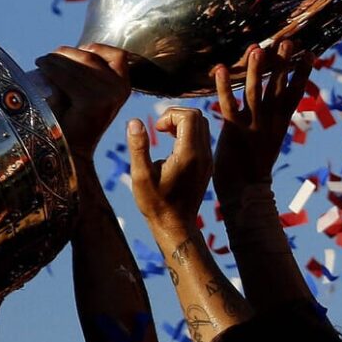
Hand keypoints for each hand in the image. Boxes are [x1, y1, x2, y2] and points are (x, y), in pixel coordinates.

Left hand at [35, 44, 130, 162]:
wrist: (69, 151)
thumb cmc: (73, 118)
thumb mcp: (86, 90)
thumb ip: (84, 71)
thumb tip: (64, 51)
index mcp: (124, 85)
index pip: (117, 55)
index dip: (95, 48)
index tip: (76, 51)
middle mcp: (120, 89)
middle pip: (92, 56)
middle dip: (66, 52)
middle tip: (47, 57)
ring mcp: (108, 96)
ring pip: (78, 64)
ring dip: (55, 59)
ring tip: (41, 62)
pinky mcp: (91, 102)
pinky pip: (67, 77)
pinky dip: (51, 70)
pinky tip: (42, 69)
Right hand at [127, 108, 212, 239]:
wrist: (176, 226)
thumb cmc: (156, 204)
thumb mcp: (141, 176)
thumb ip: (138, 147)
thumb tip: (134, 122)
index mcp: (189, 154)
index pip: (189, 116)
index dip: (170, 114)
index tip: (156, 128)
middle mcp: (203, 155)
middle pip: (198, 116)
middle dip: (176, 115)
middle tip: (160, 128)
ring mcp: (208, 160)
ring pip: (202, 125)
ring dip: (183, 123)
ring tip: (165, 134)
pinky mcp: (207, 165)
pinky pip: (202, 137)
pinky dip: (188, 132)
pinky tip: (173, 145)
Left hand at [212, 40, 311, 196]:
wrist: (245, 195)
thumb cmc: (252, 170)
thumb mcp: (266, 142)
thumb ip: (269, 124)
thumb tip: (271, 108)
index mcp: (279, 125)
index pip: (293, 94)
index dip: (301, 74)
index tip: (309, 53)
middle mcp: (269, 124)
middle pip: (278, 88)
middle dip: (284, 64)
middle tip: (289, 41)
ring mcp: (253, 127)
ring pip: (255, 93)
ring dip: (256, 70)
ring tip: (257, 48)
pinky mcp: (234, 133)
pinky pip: (228, 105)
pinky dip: (224, 87)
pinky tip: (220, 68)